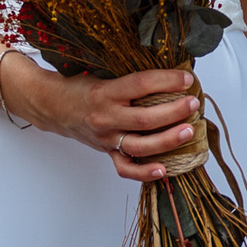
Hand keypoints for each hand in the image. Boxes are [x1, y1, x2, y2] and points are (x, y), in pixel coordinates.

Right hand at [14, 55, 202, 183]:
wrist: (52, 105)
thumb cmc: (81, 87)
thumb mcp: (103, 74)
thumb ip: (132, 78)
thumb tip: (171, 74)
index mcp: (105, 92)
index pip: (141, 84)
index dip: (167, 80)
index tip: (187, 78)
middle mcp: (105, 117)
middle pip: (145, 119)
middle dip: (174, 112)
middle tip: (194, 104)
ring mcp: (106, 138)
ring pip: (140, 146)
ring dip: (168, 140)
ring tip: (189, 131)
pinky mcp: (106, 151)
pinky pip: (125, 168)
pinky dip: (145, 172)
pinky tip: (164, 169)